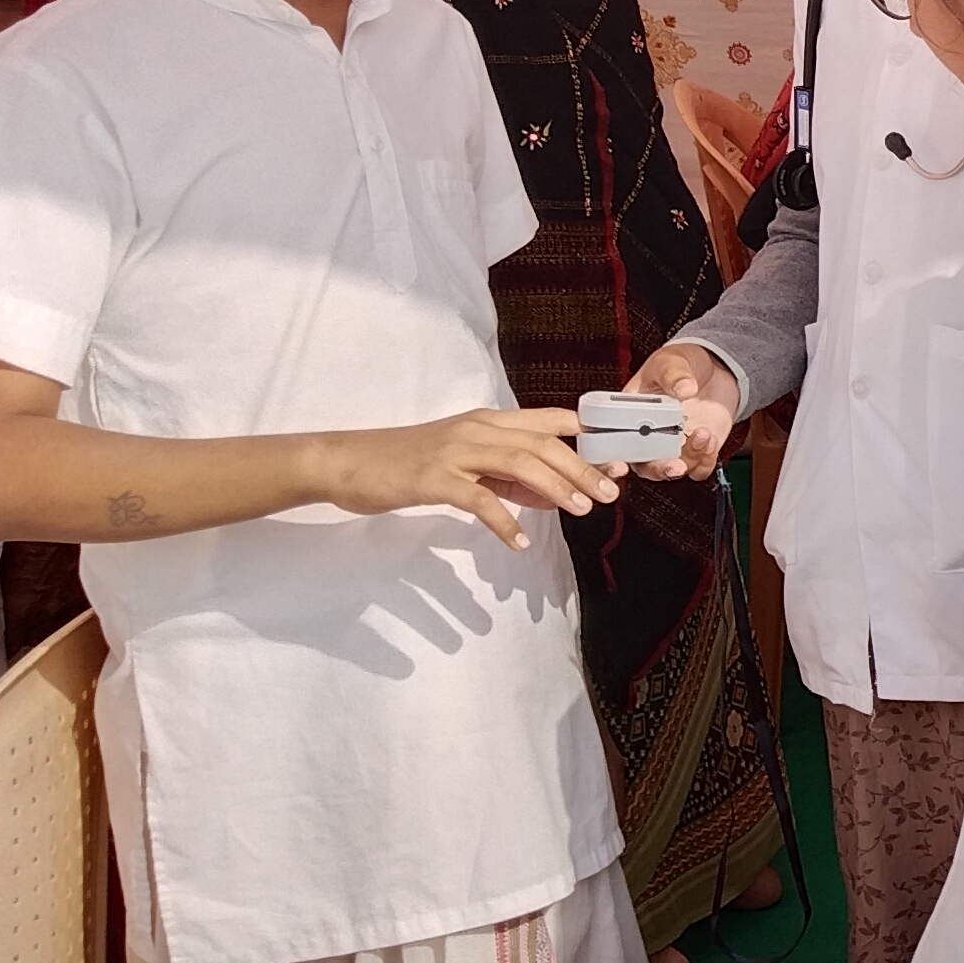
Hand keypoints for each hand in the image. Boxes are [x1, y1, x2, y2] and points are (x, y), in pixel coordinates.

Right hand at [305, 409, 616, 551]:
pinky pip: (479, 499)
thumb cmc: (407, 462)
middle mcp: (476, 429)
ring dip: (555, 487)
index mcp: (487, 421)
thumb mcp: (464, 462)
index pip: (550, 420)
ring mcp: (454, 452)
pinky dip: (504, 521)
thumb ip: (507, 475)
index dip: (588, 437)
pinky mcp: (433, 479)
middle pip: (543, 443)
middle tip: (608, 492)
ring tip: (579, 510)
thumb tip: (551, 493)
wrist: (346, 461)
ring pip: (519, 462)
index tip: (618, 458)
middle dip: (582, 467)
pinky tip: (519, 541)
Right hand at [622, 342, 740, 479]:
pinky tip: (711, 440)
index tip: (622, 465)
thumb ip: (674, 374)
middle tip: (675, 465)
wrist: (715, 369)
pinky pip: (698, 468)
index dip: (610, 461)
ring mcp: (672, 445)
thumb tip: (684, 388)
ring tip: (704, 434)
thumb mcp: (671, 362)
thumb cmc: (680, 364)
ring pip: (673, 470)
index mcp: (629, 416)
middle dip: (658, 469)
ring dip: (689, 460)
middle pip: (644, 466)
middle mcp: (648, 436)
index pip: (611, 445)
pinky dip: (705, 461)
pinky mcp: (696, 450)